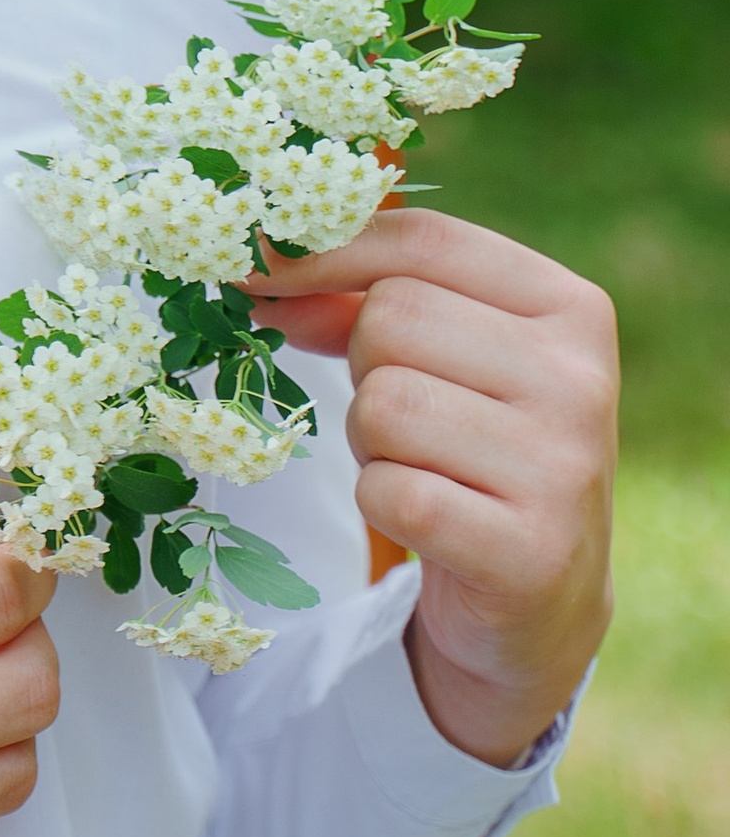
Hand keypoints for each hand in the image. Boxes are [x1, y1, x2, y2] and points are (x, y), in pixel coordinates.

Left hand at [250, 210, 615, 768]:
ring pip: (382, 404)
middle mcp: (580, 378)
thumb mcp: (442, 360)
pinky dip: (383, 503)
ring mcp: (563, 465)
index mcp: (570, 308)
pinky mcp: (530, 550)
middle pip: (390, 319)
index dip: (325, 247)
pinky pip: (390, 492)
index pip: (424, 240)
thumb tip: (265, 259)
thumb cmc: (474, 452)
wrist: (539, 597)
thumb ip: (362, 300)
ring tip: (424, 468)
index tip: (256, 261)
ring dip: (372, 444)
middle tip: (407, 422)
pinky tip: (428, 519)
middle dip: (364, 370)